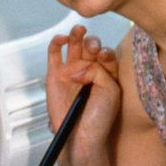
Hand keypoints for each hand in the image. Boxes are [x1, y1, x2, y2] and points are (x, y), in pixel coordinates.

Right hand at [47, 25, 120, 164]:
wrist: (82, 135)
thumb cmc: (99, 117)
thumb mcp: (110, 90)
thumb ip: (100, 71)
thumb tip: (80, 66)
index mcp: (105, 74)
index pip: (106, 54)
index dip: (105, 52)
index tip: (103, 57)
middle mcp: (88, 70)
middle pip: (90, 46)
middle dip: (92, 42)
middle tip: (92, 48)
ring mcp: (71, 71)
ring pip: (73, 45)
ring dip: (76, 35)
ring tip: (79, 31)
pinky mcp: (55, 75)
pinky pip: (54, 53)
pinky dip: (57, 42)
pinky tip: (62, 38)